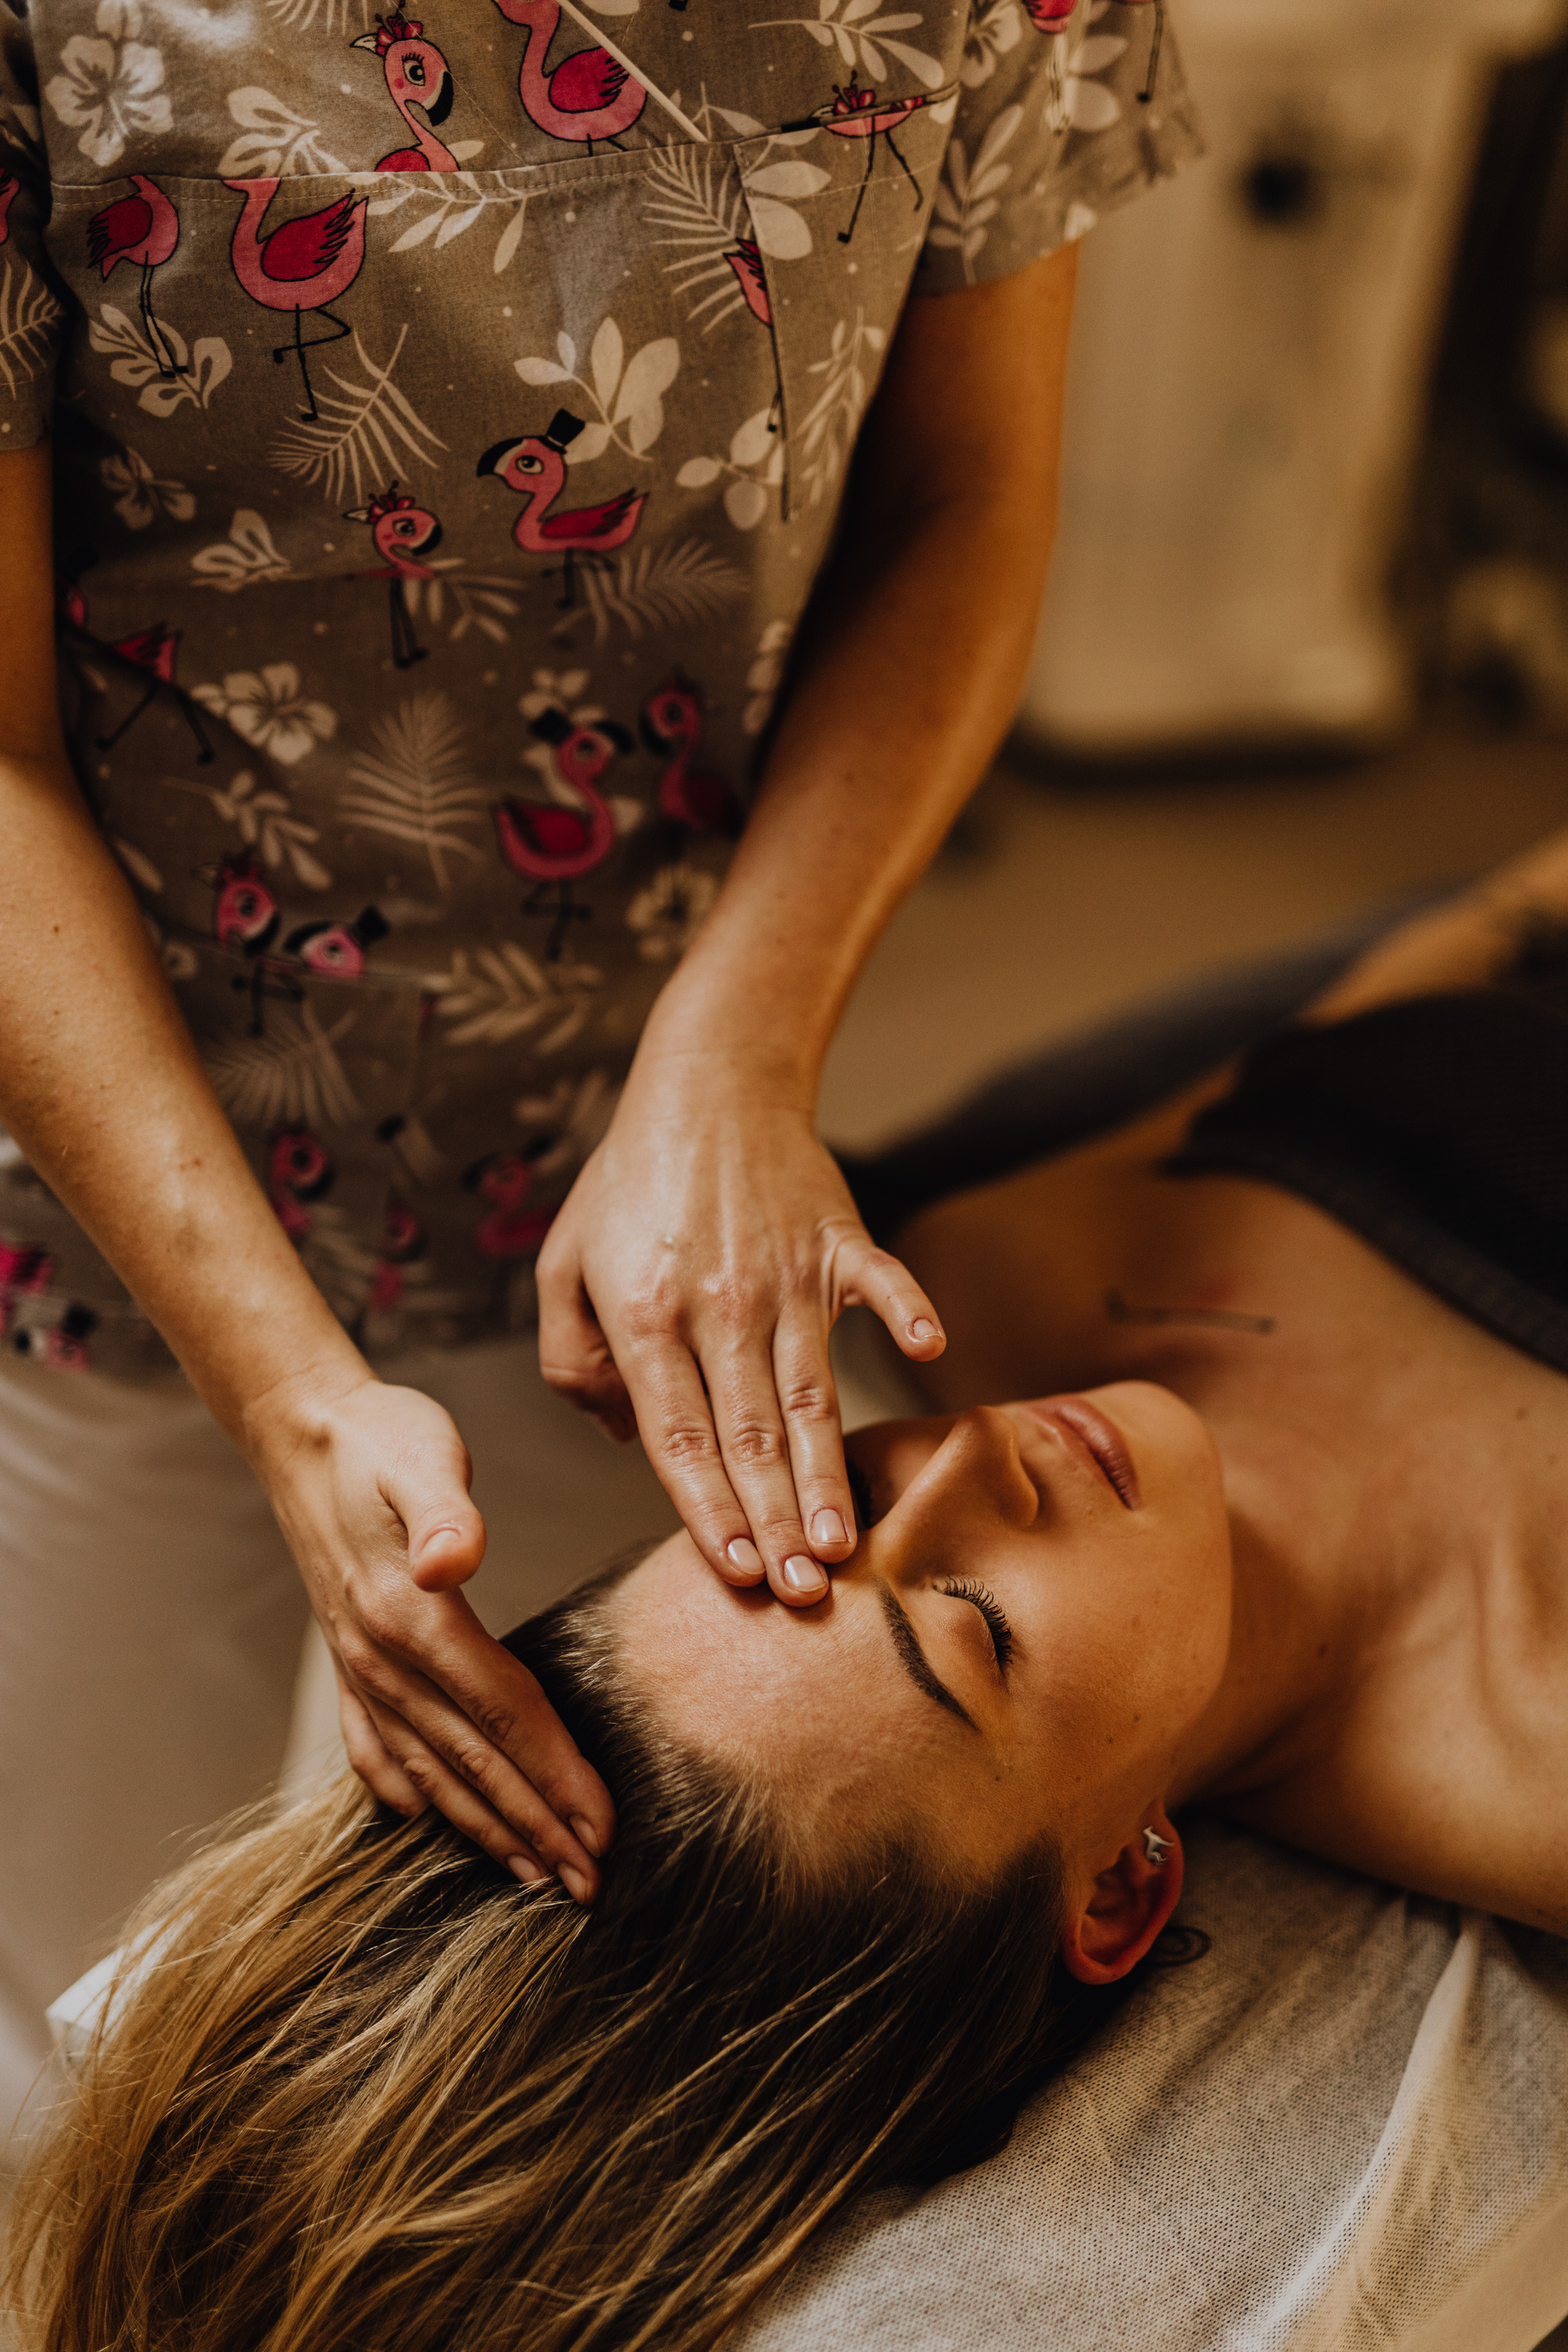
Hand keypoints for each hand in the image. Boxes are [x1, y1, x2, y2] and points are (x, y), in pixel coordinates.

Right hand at [246, 1369, 611, 1899]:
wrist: (303, 1430)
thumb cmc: (383, 1438)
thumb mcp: (422, 1456)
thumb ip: (443, 1512)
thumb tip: (453, 1561)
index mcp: (413, 1616)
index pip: (503, 1715)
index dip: (555, 1776)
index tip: (603, 1830)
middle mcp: (382, 1656)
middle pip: (475, 1760)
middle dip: (536, 1828)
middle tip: (593, 1885)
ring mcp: (358, 1665)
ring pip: (430, 1768)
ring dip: (484, 1827)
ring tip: (533, 1876)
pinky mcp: (347, 1658)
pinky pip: (375, 1745)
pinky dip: (405, 1791)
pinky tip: (425, 1819)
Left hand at [536, 1060, 944, 1603]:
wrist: (708, 1082)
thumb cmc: (631, 1182)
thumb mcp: (564, 1264)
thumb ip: (568, 1356)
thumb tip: (622, 1435)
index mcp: (645, 1316)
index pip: (680, 1438)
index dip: (710, 1511)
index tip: (736, 1574)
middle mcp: (718, 1303)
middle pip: (751, 1434)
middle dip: (775, 1521)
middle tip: (802, 1593)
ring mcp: (785, 1273)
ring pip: (810, 1391)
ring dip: (827, 1469)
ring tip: (843, 1539)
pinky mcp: (839, 1241)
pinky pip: (881, 1281)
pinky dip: (907, 1309)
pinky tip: (928, 1349)